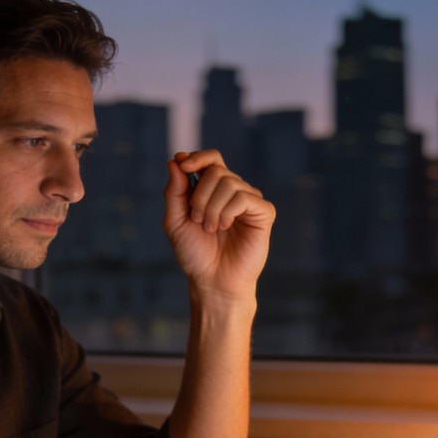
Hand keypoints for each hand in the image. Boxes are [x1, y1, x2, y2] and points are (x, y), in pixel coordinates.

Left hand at [162, 151, 275, 302]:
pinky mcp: (263, 212)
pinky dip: (228, 211)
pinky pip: (244, 197)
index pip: (210, 159)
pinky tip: (224, 227)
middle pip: (216, 170)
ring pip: (229, 183)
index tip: (183, 164)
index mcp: (212, 189)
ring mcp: (249, 200)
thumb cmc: (195, 253)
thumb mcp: (175, 221)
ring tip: (209, 228)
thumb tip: (175, 160)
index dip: (197, 157)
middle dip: (199, 194)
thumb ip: (174, 192)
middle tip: (196, 219)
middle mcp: (232, 191)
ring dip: (212, 207)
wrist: (212, 280)